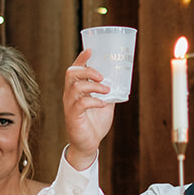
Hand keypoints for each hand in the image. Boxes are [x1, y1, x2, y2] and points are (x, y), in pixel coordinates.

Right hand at [62, 49, 114, 169]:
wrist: (89, 144)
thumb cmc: (95, 123)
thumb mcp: (105, 103)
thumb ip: (110, 92)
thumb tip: (122, 80)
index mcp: (77, 89)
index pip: (75, 69)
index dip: (81, 58)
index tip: (90, 49)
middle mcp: (70, 95)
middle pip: (72, 73)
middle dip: (88, 70)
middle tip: (102, 75)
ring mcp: (70, 105)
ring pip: (76, 87)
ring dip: (94, 85)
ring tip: (106, 89)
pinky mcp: (73, 116)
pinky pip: (81, 104)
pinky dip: (94, 101)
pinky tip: (103, 104)